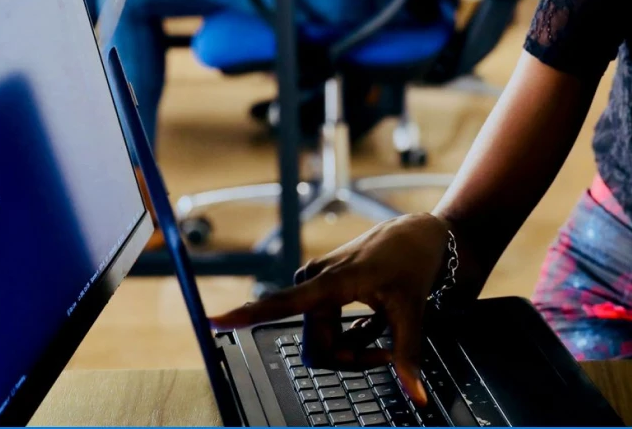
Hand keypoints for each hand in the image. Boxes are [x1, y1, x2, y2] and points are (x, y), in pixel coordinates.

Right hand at [209, 213, 452, 404]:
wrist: (419, 234)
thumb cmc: (413, 262)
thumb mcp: (413, 310)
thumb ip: (408, 355)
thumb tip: (417, 396)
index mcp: (331, 281)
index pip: (283, 302)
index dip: (247, 314)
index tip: (213, 320)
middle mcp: (314, 280)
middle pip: (318, 347)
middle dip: (352, 358)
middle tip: (386, 352)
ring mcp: (316, 284)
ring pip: (324, 343)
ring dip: (355, 347)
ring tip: (384, 331)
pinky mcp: (321, 287)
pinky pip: (328, 330)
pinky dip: (354, 335)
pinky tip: (375, 321)